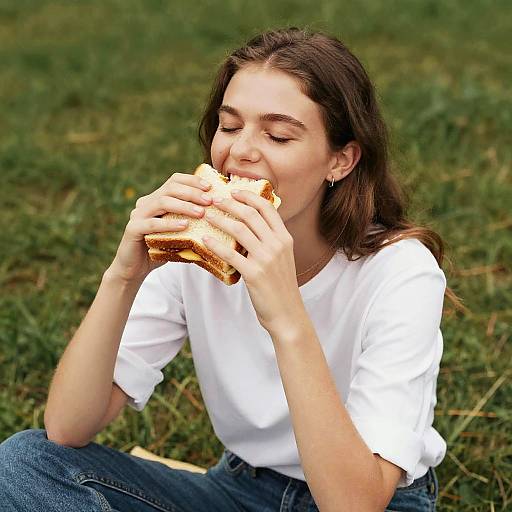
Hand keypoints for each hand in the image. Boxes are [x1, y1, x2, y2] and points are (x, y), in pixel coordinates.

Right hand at [108, 173, 213, 283]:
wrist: (135, 269)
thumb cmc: (161, 249)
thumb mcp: (179, 233)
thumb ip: (192, 222)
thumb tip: (220, 216)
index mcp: (156, 199)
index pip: (174, 181)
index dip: (192, 181)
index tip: (210, 187)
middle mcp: (146, 203)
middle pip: (170, 188)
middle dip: (192, 192)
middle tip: (209, 201)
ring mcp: (137, 214)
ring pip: (162, 202)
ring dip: (184, 206)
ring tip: (201, 213)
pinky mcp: (133, 229)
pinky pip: (152, 224)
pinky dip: (169, 224)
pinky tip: (184, 226)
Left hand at [202, 189, 304, 333]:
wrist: (287, 313)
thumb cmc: (280, 286)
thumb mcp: (282, 258)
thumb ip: (270, 241)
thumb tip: (249, 226)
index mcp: (285, 238)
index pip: (267, 208)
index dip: (249, 196)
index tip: (234, 191)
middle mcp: (277, 244)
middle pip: (250, 214)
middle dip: (229, 203)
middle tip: (214, 200)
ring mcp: (266, 259)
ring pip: (239, 230)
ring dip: (220, 219)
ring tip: (206, 216)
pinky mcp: (254, 274)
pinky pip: (230, 254)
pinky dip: (216, 245)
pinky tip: (205, 240)